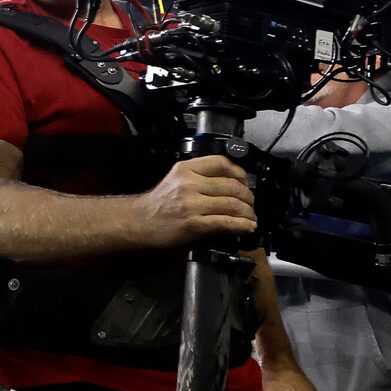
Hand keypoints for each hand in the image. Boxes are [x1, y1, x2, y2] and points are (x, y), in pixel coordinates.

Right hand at [133, 155, 258, 248]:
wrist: (140, 222)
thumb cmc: (159, 203)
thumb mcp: (176, 179)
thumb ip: (200, 175)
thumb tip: (232, 182)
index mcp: (186, 169)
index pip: (222, 163)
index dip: (240, 173)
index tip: (246, 183)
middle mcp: (189, 184)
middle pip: (232, 186)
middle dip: (248, 198)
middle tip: (251, 204)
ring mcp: (191, 204)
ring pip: (232, 205)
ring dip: (248, 213)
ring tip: (251, 217)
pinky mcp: (193, 224)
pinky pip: (225, 223)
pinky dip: (241, 226)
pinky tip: (247, 227)